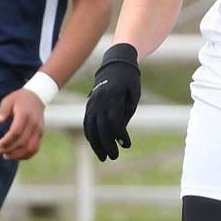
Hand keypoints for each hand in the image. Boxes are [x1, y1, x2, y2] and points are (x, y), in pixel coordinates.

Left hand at [0, 89, 44, 160]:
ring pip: (30, 148)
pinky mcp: (41, 134)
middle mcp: (34, 124)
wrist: (37, 97)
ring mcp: (39, 130)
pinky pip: (35, 148)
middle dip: (9, 149)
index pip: (16, 132)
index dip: (6, 141)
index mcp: (25, 115)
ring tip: (6, 155)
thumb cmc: (19, 99)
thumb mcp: (9, 100)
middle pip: (22, 142)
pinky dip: (26, 155)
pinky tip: (16, 155)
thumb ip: (2, 110)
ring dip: (18, 155)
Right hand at [83, 43, 140, 160]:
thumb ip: (126, 112)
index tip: (127, 145)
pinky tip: (95, 145)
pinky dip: (90, 135)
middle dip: (107, 144)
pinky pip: (87, 122)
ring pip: (90, 126)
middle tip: (113, 157)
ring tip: (103, 156)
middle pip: (101, 127)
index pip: (115, 121)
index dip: (120, 135)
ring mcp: (92, 102)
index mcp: (113, 96)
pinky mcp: (89, 104)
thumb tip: (119, 133)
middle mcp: (100, 100)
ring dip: (96, 143)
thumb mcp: (133, 94)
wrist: (115, 64)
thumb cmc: (129, 80)